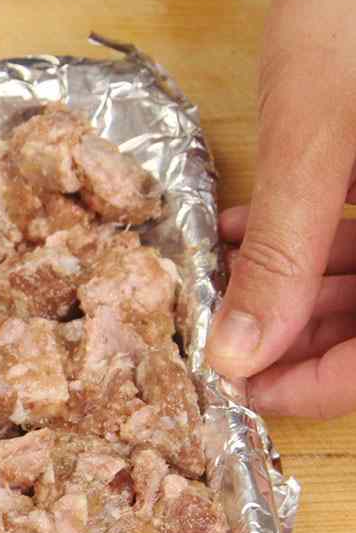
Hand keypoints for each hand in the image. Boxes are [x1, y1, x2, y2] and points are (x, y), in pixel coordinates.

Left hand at [207, 0, 355, 417]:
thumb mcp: (317, 144)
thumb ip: (280, 257)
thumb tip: (239, 356)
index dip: (315, 387)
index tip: (240, 389)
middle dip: (293, 335)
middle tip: (215, 334)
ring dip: (291, 287)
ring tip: (217, 280)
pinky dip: (310, 239)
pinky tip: (242, 230)